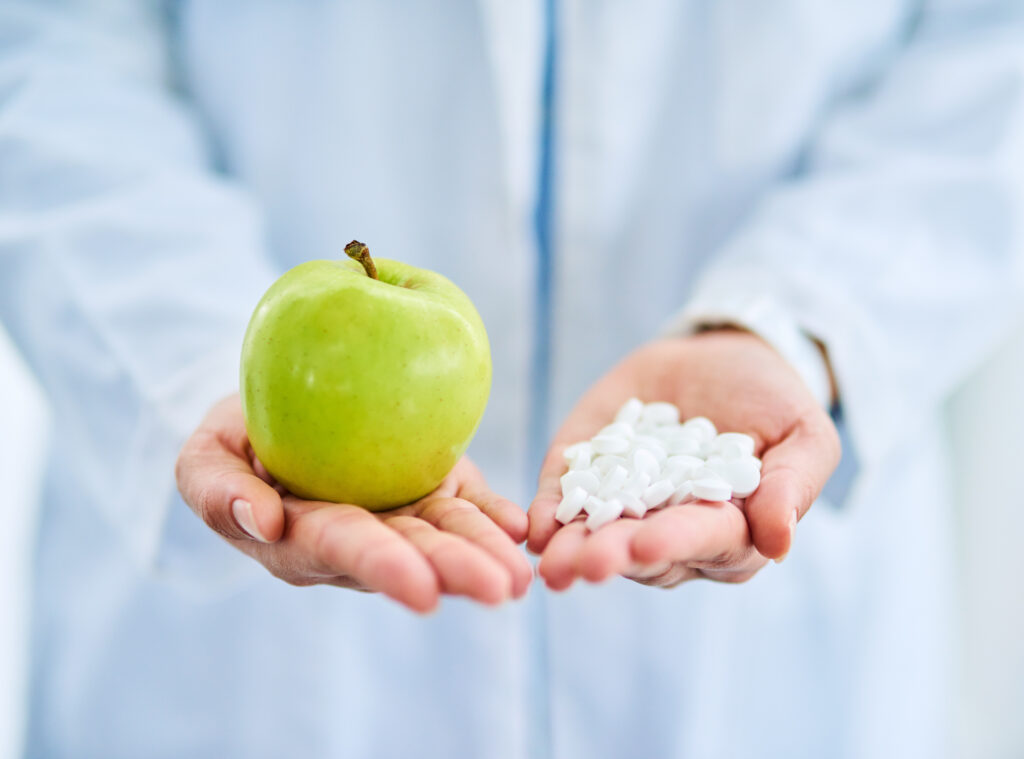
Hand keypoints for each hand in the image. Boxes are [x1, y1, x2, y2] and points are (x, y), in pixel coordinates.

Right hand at [176, 395, 531, 611]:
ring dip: (485, 553)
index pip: (344, 549)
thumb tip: (262, 524)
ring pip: (445, 534)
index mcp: (302, 537)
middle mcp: (360, 535)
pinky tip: (519, 527)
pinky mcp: (431, 487)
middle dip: (454, 571)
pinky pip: (465, 503)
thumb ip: (215, 490)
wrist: (283, 405)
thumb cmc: (236, 437)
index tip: (422, 590)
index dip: (383, 567)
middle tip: (501, 588)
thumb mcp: (205, 455)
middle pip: (409, 553)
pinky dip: (492, 515)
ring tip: (524, 575)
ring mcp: (400, 513)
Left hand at [527, 331, 839, 589]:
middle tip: (584, 562)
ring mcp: (627, 509)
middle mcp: (674, 532)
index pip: (703, 542)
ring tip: (551, 556)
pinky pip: (566, 503)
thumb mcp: (802, 433)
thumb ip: (793, 486)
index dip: (674, 543)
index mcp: (732, 531)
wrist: (719, 358)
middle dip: (613, 555)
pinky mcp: (588, 480)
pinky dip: (549, 516)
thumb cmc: (772, 400)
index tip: (646, 545)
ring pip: (599, 536)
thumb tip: (780, 543)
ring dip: (573, 549)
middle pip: (643, 550)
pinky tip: (534, 527)